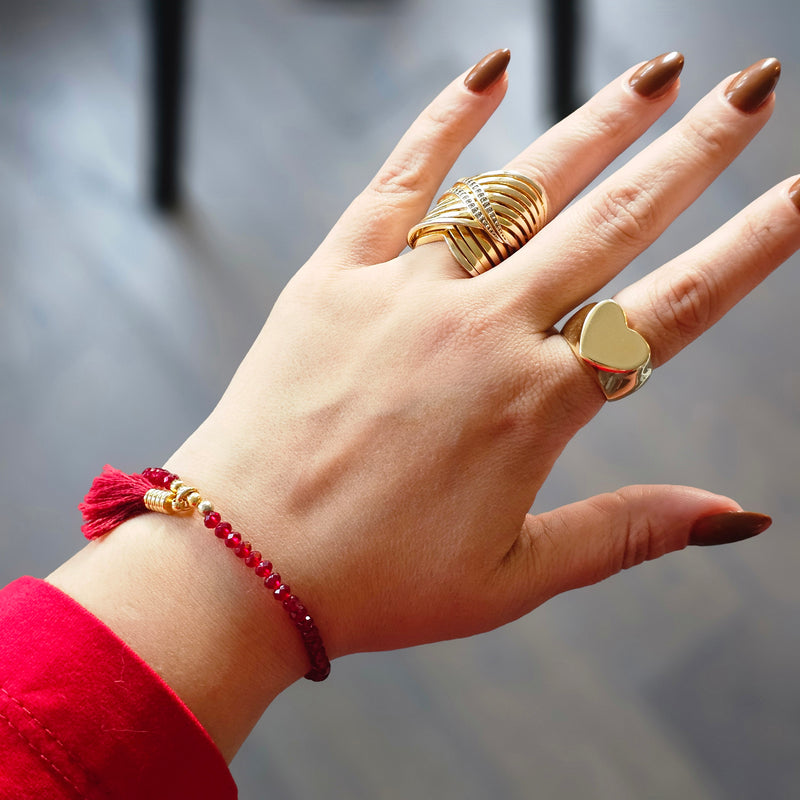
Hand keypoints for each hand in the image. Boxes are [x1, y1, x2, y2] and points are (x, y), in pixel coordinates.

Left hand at [167, 52, 797, 658]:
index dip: (750, 247)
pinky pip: (401, 182)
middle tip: (752, 88)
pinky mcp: (336, 276)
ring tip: (656, 73)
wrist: (241, 561)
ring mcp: (407, 293)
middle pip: (612, 222)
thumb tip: (738, 516)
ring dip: (595, 124)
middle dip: (694, 151)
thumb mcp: (516, 577)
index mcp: (537, 405)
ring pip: (519, 189)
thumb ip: (628, 532)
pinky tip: (491, 70)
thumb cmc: (377, 581)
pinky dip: (446, 124)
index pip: (673, 310)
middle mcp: (483, 331)